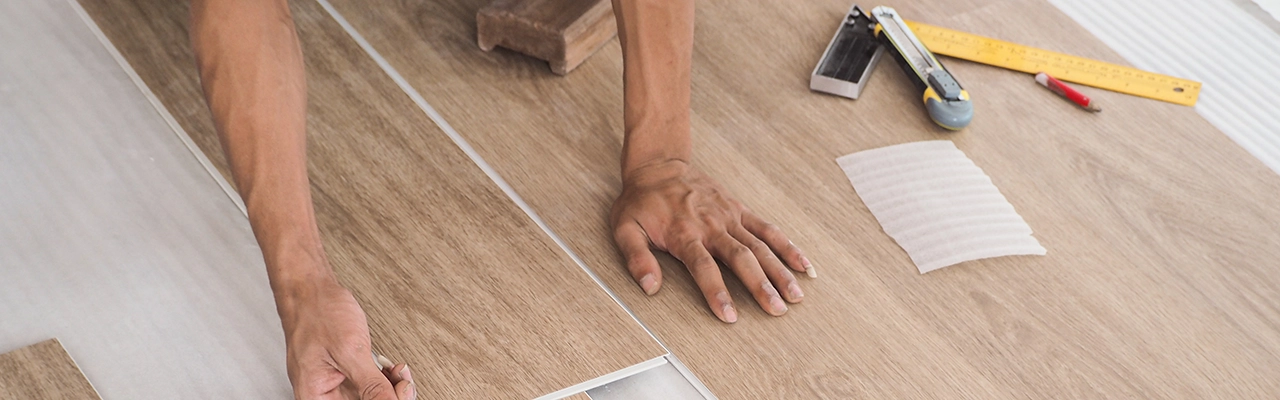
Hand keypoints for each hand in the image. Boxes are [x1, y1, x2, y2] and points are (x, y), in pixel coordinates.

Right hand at [277, 275, 415, 398]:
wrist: (312, 289)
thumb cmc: (317, 314)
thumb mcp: (349, 351)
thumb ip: (371, 384)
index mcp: (315, 396)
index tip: (397, 395)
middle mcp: (324, 393)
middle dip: (389, 396)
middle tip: (404, 385)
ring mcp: (336, 382)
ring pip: (371, 397)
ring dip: (391, 388)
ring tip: (401, 375)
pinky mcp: (346, 372)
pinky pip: (370, 383)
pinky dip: (385, 378)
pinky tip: (393, 370)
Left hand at [610, 159, 813, 322]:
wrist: (659, 165)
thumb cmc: (641, 201)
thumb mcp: (625, 227)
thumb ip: (636, 258)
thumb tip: (650, 287)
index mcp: (684, 233)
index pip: (704, 267)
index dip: (717, 291)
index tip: (729, 315)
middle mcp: (711, 225)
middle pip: (740, 258)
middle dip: (760, 285)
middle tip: (776, 310)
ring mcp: (729, 216)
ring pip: (760, 245)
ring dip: (779, 271)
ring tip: (795, 296)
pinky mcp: (739, 210)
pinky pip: (767, 228)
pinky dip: (787, 246)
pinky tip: (802, 265)